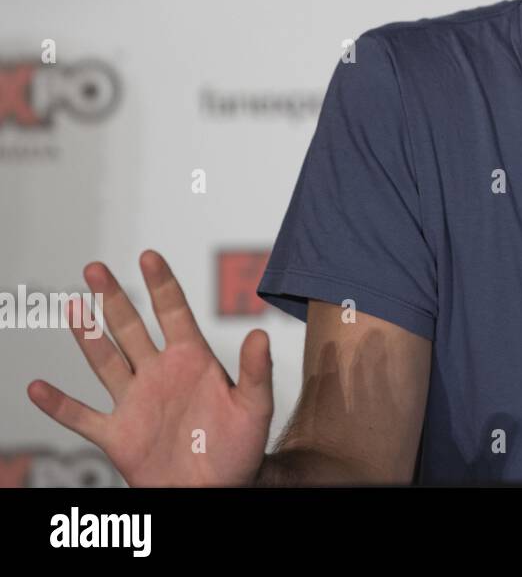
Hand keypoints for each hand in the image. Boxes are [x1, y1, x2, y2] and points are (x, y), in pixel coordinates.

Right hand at [27, 250, 273, 486]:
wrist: (218, 488)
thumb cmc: (241, 447)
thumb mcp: (256, 406)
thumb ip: (256, 371)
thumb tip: (260, 333)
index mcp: (193, 360)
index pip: (174, 312)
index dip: (161, 284)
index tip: (148, 256)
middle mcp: (159, 373)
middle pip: (131, 327)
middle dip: (113, 298)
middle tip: (95, 267)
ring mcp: (136, 401)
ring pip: (105, 361)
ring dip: (87, 336)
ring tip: (72, 307)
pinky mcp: (118, 433)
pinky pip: (82, 416)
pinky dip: (59, 404)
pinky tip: (38, 388)